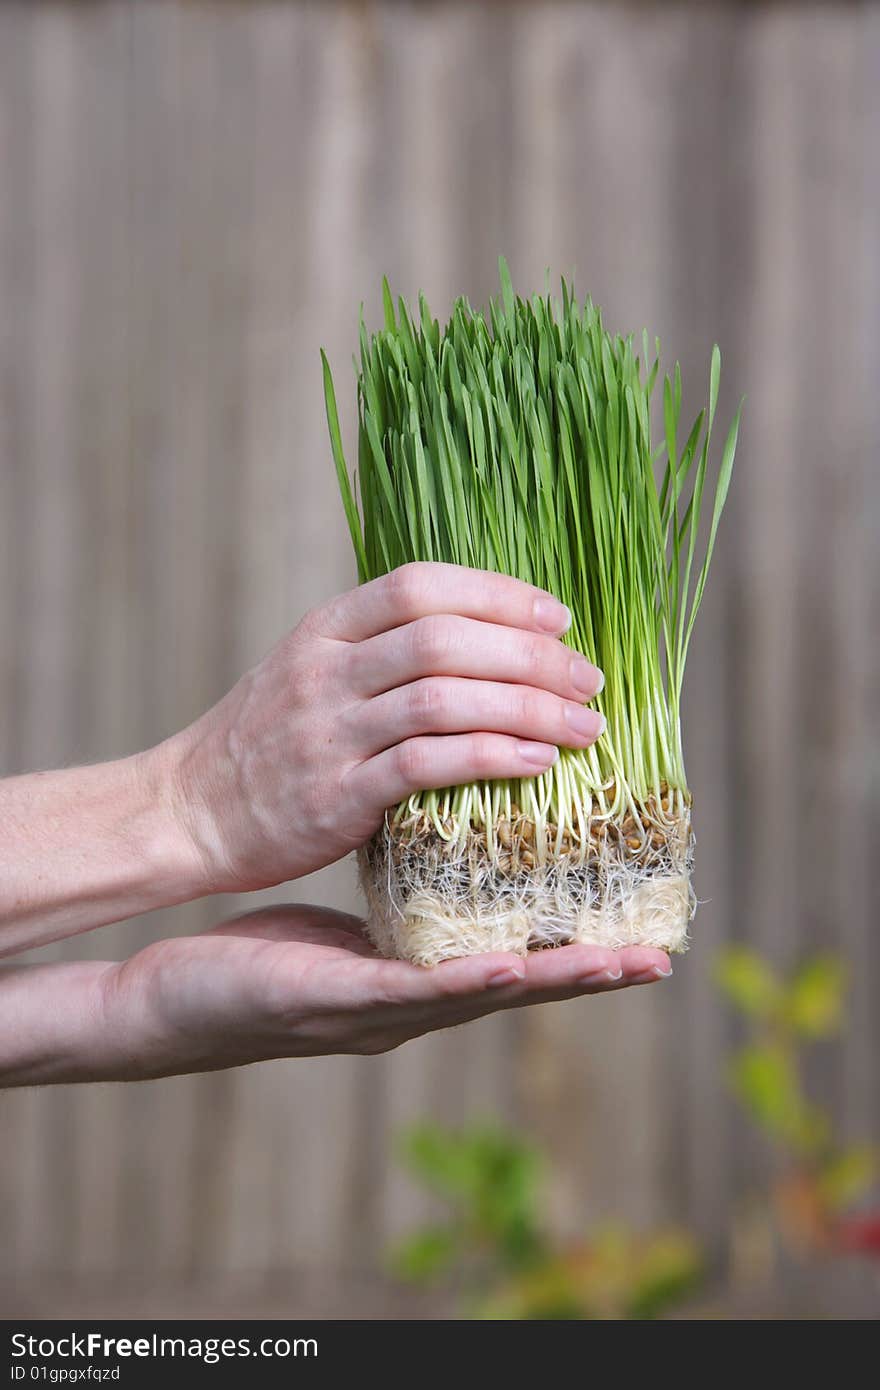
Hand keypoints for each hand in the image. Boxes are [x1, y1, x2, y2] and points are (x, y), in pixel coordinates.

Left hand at [0, 906, 671, 1084]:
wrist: (174, 1003)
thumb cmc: (265, 954)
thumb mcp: (349, 919)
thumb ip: (402, 896)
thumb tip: (445, 837)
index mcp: (421, 978)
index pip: (518, 961)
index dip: (584, 948)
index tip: (647, 935)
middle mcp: (414, 1004)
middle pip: (520, 985)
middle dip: (593, 971)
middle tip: (662, 961)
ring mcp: (380, 1012)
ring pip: (482, 993)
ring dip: (553, 982)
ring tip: (618, 967)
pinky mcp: (335, 1000)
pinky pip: (407, 989)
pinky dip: (463, 980)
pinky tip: (507, 965)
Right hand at [163, 563, 603, 893]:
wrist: (192, 812)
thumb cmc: (269, 741)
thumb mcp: (310, 669)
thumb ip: (383, 648)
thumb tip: (493, 637)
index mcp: (325, 627)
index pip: (421, 585)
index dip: (500, 594)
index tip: (559, 617)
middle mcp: (326, 670)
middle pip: (445, 638)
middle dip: (532, 655)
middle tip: (588, 680)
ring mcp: (327, 732)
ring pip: (445, 699)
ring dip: (528, 709)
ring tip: (583, 728)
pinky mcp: (335, 796)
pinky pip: (425, 765)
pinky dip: (490, 759)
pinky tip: (535, 765)